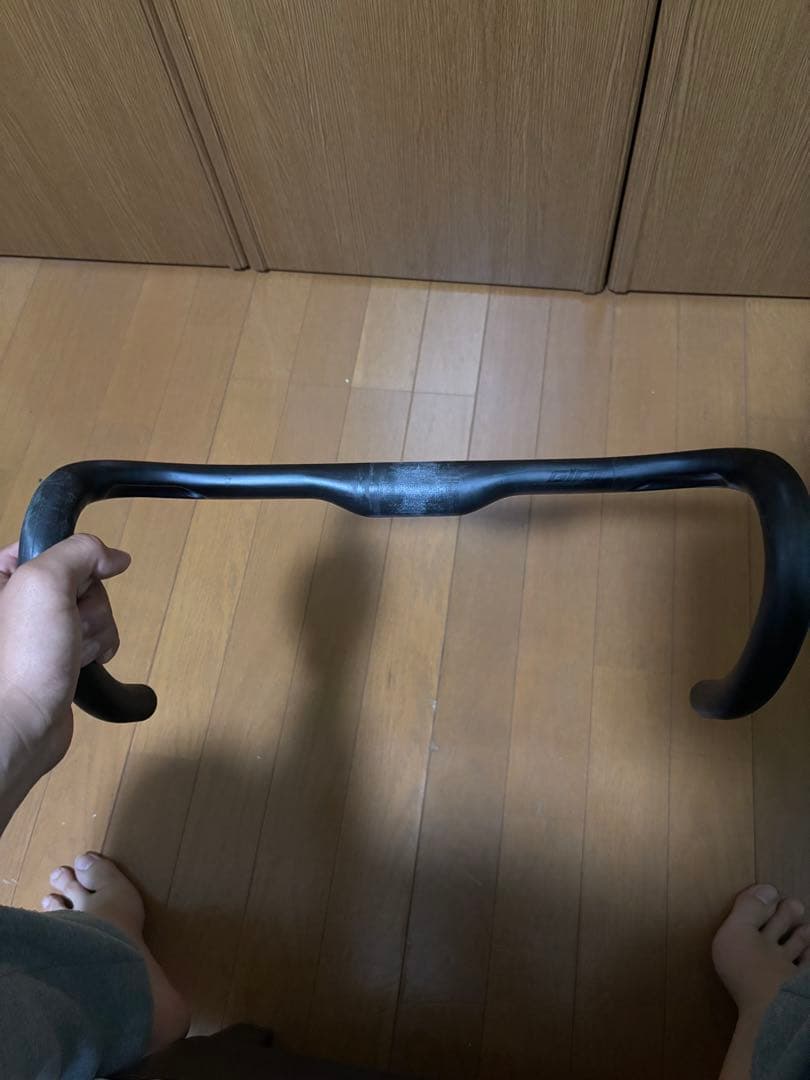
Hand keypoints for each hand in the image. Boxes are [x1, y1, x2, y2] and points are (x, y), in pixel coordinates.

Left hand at [0, 534, 129, 772]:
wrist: (21, 724)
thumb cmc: (23, 655)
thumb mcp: (44, 583)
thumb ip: (80, 552)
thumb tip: (116, 557)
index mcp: (2, 577)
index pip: (50, 545)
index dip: (74, 562)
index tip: (77, 584)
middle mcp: (16, 602)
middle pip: (80, 578)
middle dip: (88, 603)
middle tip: (70, 624)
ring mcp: (38, 631)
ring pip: (92, 608)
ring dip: (95, 628)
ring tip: (73, 651)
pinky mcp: (57, 656)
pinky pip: (94, 636)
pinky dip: (99, 647)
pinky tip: (85, 662)